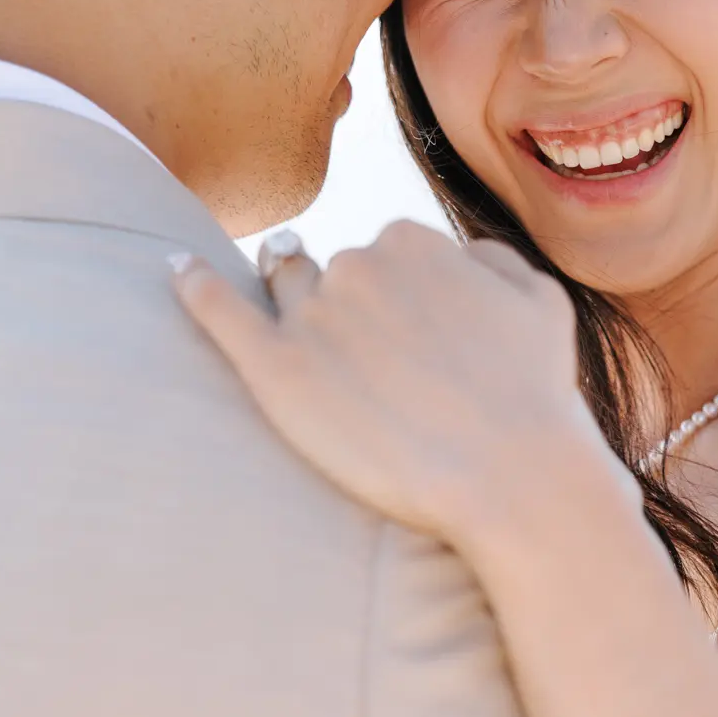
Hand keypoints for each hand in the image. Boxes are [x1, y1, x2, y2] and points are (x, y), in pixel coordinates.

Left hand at [172, 221, 609, 548]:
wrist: (511, 476)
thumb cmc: (535, 395)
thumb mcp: (541, 299)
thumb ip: (491, 259)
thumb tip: (459, 256)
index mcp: (412, 241)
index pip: (391, 251)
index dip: (404, 294)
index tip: (419, 334)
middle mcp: (355, 264)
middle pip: (337, 270)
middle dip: (352, 303)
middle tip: (379, 361)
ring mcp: (312, 316)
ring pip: (284, 287)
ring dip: (285, 291)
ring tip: (290, 309)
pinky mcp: (276, 371)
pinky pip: (219, 311)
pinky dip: (194, 285)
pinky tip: (176, 268)